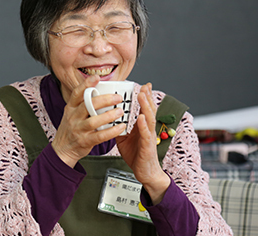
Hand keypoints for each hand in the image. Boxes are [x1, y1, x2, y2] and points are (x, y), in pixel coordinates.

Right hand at [51, 75, 126, 167]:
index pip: (77, 93)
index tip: (97, 77)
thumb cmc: (71, 129)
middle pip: (88, 105)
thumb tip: (100, 92)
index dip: (86, 84)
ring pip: (94, 120)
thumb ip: (83, 104)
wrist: (62, 149)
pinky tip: (120, 127)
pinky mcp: (85, 141)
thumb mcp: (71, 114)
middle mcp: (73, 117)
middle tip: (118, 97)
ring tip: (120, 111)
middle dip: (104, 100)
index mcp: (70, 108)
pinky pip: (100, 136)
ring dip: (109, 115)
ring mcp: (78, 129)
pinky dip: (112, 131)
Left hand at [116, 83, 170, 204]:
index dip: (144, 97)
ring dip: (146, 107)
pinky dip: (143, 125)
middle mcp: (147, 130)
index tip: (143, 86)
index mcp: (142, 127)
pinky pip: (146, 135)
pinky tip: (141, 118)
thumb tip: (108, 119)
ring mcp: (149, 137)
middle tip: (144, 86)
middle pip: (149, 110)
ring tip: (142, 96)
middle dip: (146, 97)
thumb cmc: (136, 155)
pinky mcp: (147, 147)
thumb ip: (119, 128)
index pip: (144, 109)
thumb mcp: (124, 139)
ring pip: (149, 119)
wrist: (144, 172)